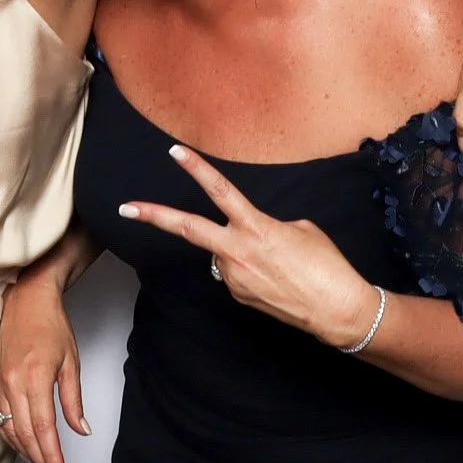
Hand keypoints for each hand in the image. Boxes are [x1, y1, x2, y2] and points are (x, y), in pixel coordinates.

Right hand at [0, 272, 89, 462]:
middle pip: (24, 434)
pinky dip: (9, 435)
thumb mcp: (71, 362)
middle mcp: (12, 384)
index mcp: (35, 378)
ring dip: (24, 452)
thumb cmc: (51, 325)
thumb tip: (82, 429)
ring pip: (8, 428)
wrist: (26, 299)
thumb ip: (73, 400)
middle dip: (39, 461)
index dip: (51, 456)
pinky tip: (22, 444)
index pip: (43, 428)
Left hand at [120, 144, 377, 348]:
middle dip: (154, 216)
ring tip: (277, 264)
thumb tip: (247, 234)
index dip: (197, 170)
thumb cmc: (327, 266)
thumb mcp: (300, 229)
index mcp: (256, 228)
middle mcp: (238, 252)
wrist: (337, 310)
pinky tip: (274, 279)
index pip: (221, 191)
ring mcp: (234, 277)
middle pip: (187, 229)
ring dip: (239, 250)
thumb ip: (264, 225)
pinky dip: (249, 269)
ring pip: (222, 253)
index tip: (175, 153)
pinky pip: (234, 273)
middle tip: (126, 207)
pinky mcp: (237, 296)